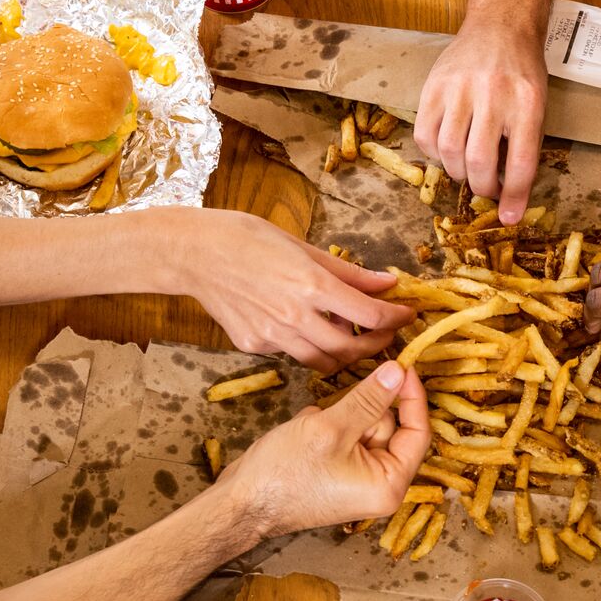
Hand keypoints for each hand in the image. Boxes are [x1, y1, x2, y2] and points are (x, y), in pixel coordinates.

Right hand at [178, 214, 415, 370]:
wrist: (194, 252)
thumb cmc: (248, 238)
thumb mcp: (303, 247)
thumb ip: (347, 272)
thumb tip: (386, 283)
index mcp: (311, 285)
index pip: (370, 316)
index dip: (396, 319)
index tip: (406, 314)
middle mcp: (294, 316)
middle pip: (351, 349)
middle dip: (376, 345)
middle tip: (385, 335)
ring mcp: (272, 336)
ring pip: (323, 361)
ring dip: (344, 354)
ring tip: (352, 339)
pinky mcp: (254, 345)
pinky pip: (292, 354)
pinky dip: (307, 347)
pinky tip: (306, 330)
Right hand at [220, 360, 429, 536]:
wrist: (240, 502)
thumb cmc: (285, 473)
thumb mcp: (331, 428)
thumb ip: (369, 398)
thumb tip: (398, 371)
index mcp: (389, 485)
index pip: (418, 432)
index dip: (411, 396)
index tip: (400, 366)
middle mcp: (379, 486)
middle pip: (389, 428)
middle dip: (360, 412)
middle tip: (332, 415)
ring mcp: (358, 480)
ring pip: (364, 428)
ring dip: (338, 418)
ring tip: (311, 430)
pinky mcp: (338, 473)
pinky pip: (345, 437)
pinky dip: (327, 428)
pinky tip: (303, 438)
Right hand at [414, 16, 547, 225]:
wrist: (499, 25)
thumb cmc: (522, 71)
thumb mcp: (537, 104)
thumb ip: (524, 145)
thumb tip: (510, 195)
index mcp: (528, 102)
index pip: (520, 162)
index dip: (513, 197)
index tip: (508, 218)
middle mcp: (493, 94)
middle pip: (479, 161)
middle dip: (482, 187)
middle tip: (485, 189)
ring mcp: (459, 88)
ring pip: (449, 151)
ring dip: (457, 172)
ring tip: (466, 169)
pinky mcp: (433, 85)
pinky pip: (425, 135)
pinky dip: (434, 154)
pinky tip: (446, 150)